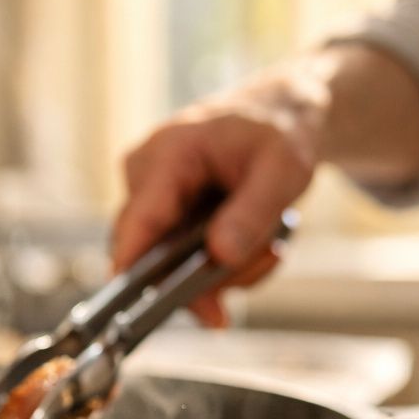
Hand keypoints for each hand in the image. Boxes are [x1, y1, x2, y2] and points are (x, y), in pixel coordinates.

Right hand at [111, 65, 325, 326]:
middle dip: (209, 276)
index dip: (135, 267)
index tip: (144, 307)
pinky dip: (223, 263)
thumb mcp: (283, 169)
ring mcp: (152, 197)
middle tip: (267, 261)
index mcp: (168, 155)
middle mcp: (146, 176)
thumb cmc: (281, 128)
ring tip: (272, 245)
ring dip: (225, 270)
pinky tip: (256, 243)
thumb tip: (220, 256)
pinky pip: (181, 260)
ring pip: (170, 265)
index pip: (138, 222)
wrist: (281, 111)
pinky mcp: (165, 215)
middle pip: (152, 254)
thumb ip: (252, 213)